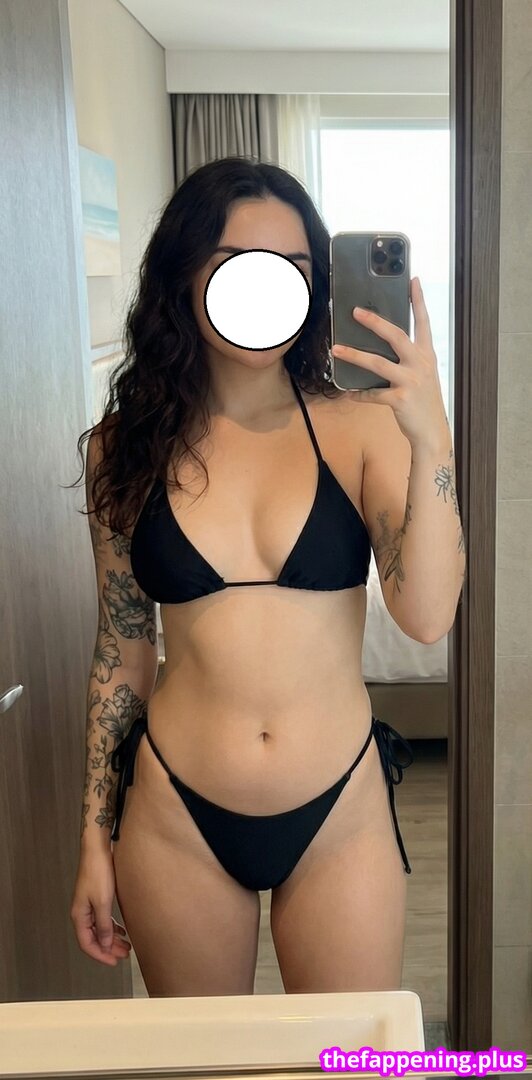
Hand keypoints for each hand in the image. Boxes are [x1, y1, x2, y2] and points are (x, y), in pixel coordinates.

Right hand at [70, 846, 132, 966]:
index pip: (87, 944)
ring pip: (99, 929)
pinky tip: (122, 930)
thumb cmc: (99, 873)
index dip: (100, 955)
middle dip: (108, 949)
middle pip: (93, 938)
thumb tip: (105, 945)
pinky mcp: (95, 897)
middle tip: (124, 955)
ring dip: (112, 939)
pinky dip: (112, 927)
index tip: (115, 962)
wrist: (97, 849)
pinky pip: (102, 919)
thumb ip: (104, 925)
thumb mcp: (103, 902)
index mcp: (79, 915)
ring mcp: (88, 905)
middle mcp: (81, 912)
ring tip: (126, 946)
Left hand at [330, 277, 449, 450]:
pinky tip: (349, 393)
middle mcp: (420, 364)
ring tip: (336, 349)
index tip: (413, 280)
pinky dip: (360, 394)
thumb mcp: (422, 375)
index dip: (419, 301)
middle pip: (395, 336)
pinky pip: (373, 394)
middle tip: (355, 311)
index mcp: (426, 355)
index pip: (423, 322)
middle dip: (374, 322)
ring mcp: (411, 381)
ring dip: (354, 355)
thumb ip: (409, 358)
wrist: (432, 432)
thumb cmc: (423, 401)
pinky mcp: (400, 399)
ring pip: (377, 363)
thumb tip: (384, 345)